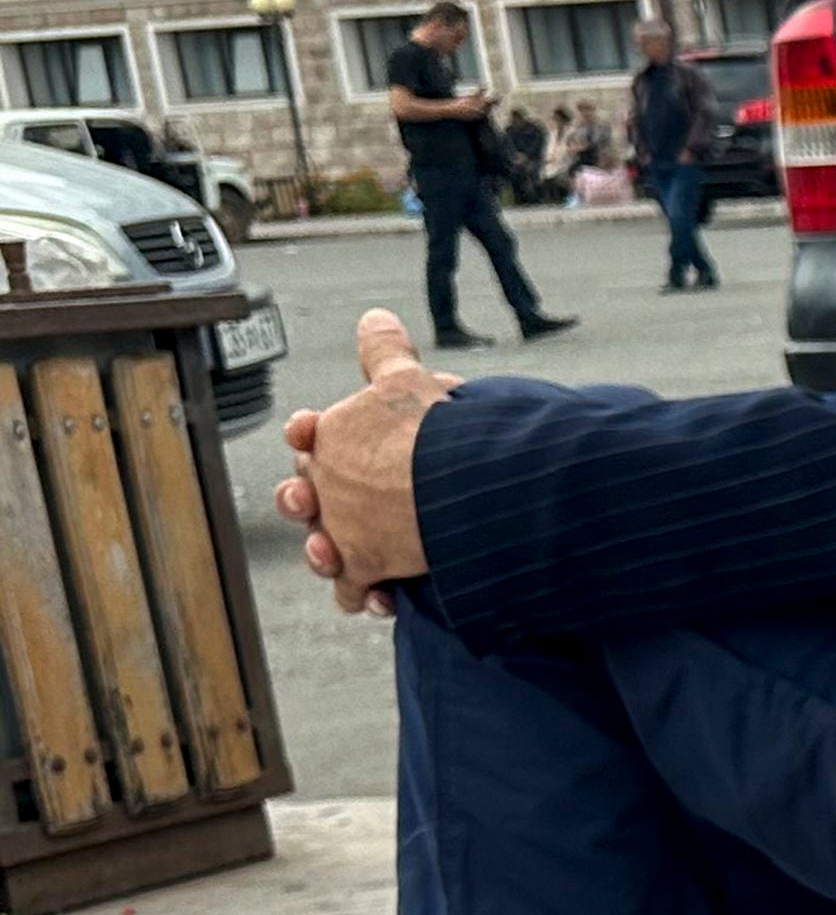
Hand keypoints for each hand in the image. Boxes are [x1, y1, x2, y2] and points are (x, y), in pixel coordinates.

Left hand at [277, 312, 453, 617]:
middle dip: (315, 501)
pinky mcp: (363, 567)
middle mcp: (328, 486)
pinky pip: (354, 590)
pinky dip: (367, 596)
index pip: (307, 438)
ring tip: (345, 555)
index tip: (310, 435)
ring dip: (331, 554)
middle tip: (335, 500)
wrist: (450, 480)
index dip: (308, 438)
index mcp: (332, 438)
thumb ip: (385, 352)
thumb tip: (375, 317)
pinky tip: (383, 597)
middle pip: (307, 496)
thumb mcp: (406, 379)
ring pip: (322, 549)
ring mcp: (342, 530)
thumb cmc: (431, 429)